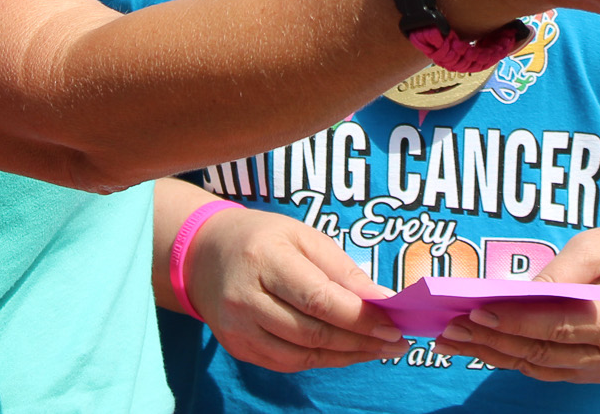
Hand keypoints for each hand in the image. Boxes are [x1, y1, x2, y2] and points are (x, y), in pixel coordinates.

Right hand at [185, 205, 410, 372]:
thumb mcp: (303, 236)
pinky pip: (288, 363)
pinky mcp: (237, 348)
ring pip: (302, 354)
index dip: (360, 317)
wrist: (203, 255)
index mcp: (264, 259)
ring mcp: (237, 328)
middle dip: (362, 341)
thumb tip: (382, 300)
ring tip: (380, 350)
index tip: (394, 324)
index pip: (319, 299)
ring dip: (347, 355)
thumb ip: (341, 269)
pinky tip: (347, 352)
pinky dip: (322, 360)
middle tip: (397, 341)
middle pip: (313, 332)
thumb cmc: (262, 239)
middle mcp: (245, 298)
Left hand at [433, 223, 599, 382]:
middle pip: (542, 351)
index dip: (515, 321)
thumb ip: (561, 270)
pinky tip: (481, 345)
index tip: (477, 312)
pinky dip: (511, 357)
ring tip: (454, 341)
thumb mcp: (596, 245)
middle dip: (493, 340)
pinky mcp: (591, 373)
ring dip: (494, 353)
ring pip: (539, 365)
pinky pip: (545, 368)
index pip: (557, 325)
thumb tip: (519, 293)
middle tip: (451, 329)